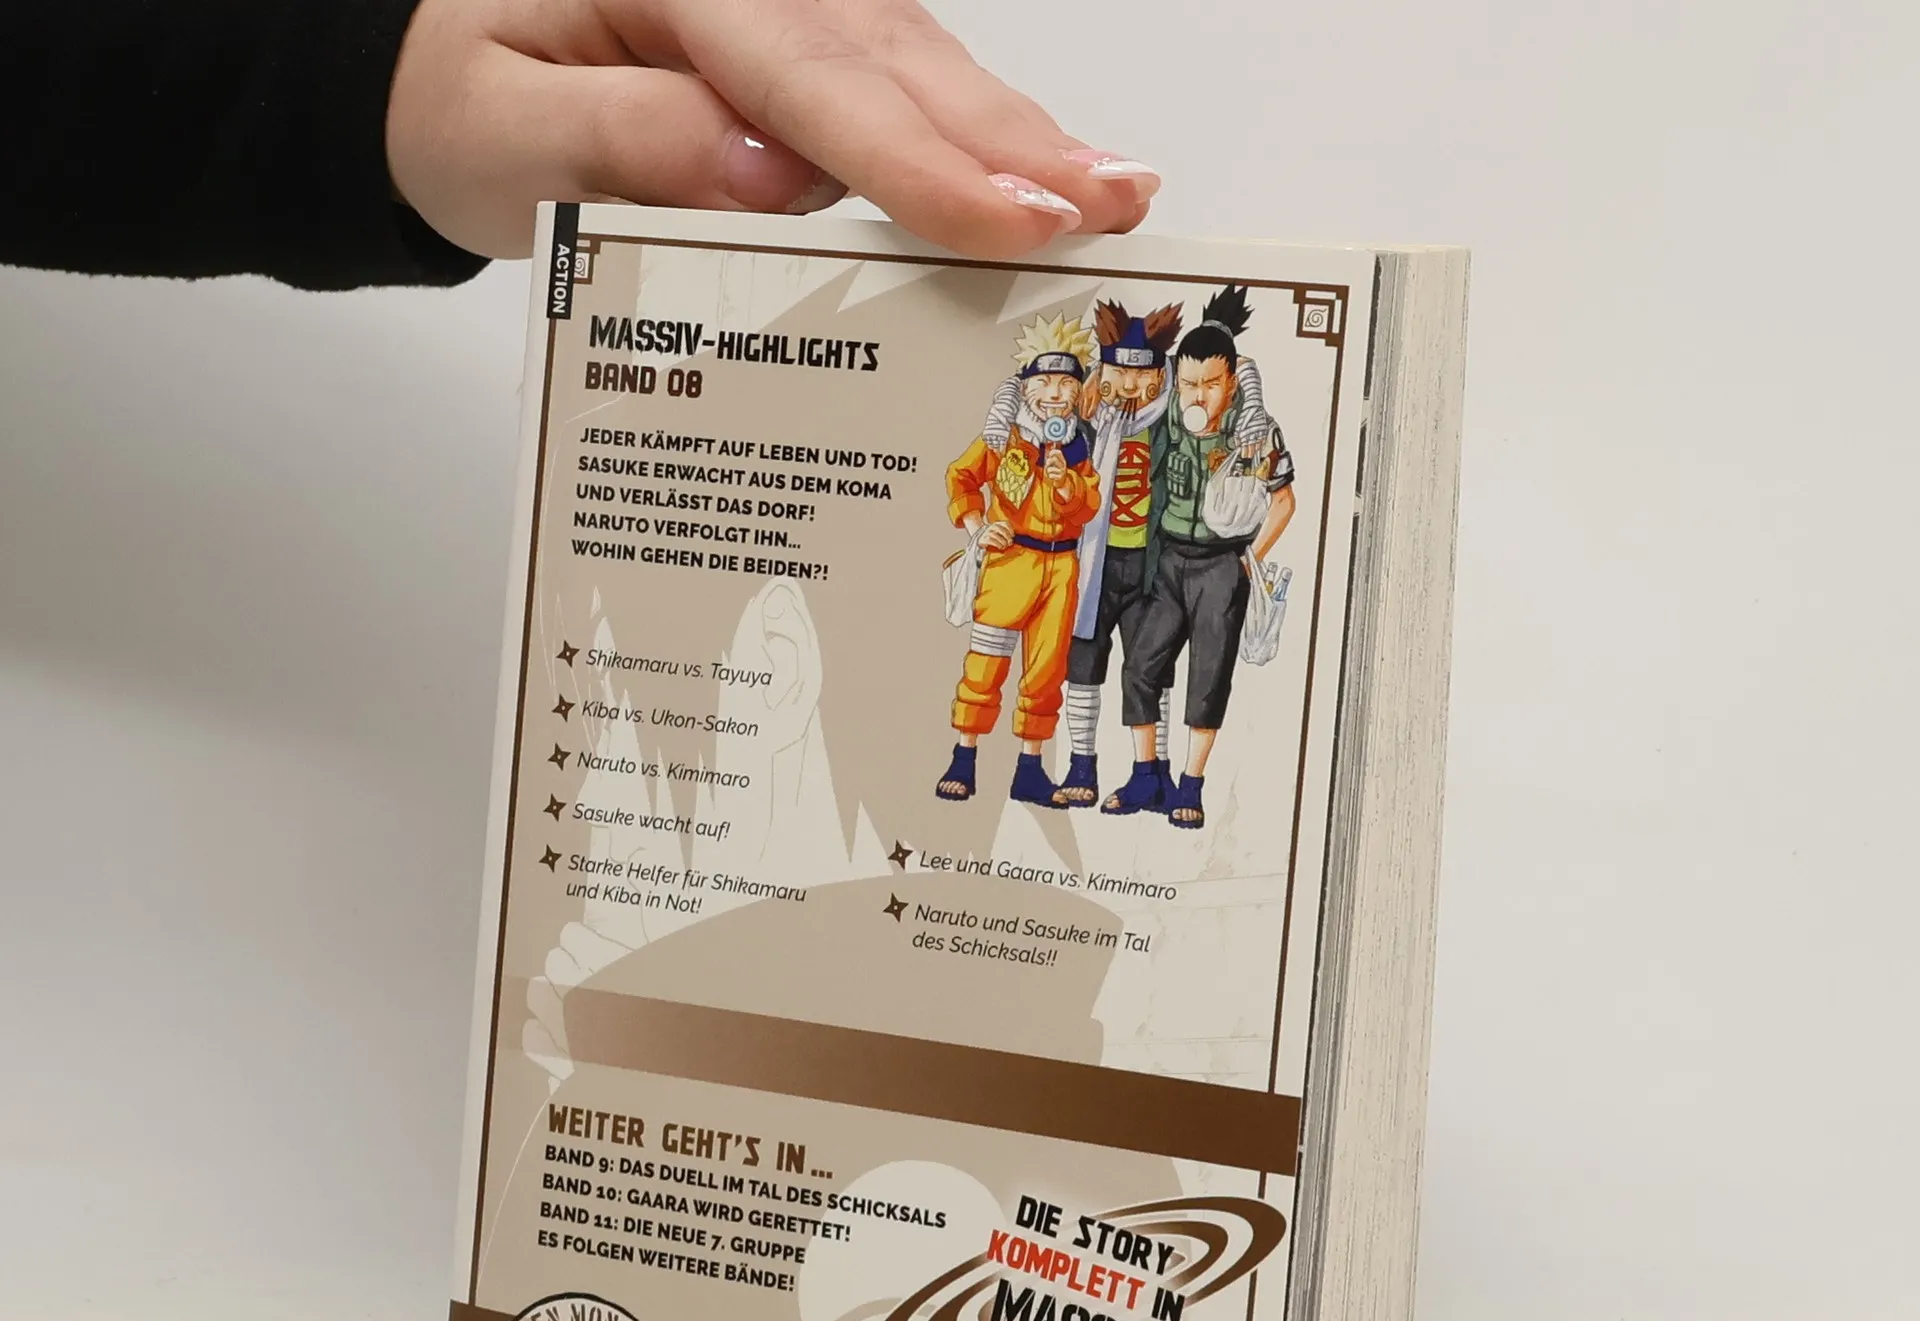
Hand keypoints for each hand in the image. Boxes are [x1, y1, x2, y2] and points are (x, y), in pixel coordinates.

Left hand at [388, 0, 1160, 259]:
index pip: (809, 78)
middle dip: (1010, 142)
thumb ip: (621, 141)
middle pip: (892, 61)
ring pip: (916, 67)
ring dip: (1016, 137)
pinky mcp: (803, 43)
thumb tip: (765, 172)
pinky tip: (1041, 173)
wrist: (443, 64)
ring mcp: (782, 6)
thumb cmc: (460, 96)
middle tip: (1114, 204)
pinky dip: (973, 133)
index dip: (918, 158)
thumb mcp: (495, 130)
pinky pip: (899, 84)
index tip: (1007, 220)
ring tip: (1110, 195)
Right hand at [980, 523, 1015, 550]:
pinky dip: (997, 544)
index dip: (1010, 529)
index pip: (1005, 523)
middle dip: (1007, 537)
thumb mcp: (999, 533)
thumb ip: (1006, 534)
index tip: (1012, 536)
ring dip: (1002, 542)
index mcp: (997, 524)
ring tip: (1004, 546)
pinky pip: (991, 540)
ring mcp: (987, 532)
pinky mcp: (984, 538)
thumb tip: (1012, 539)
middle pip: (1001, 529)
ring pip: (996, 535)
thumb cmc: (993, 537)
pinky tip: (1000, 547)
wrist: (980, 539)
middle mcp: (992, 527)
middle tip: (1010, 542)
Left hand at [1043, 445, 1067, 481]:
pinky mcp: (1060, 477)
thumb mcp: (1056, 462)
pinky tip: (1052, 476)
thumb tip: (1050, 447)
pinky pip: (1051, 475)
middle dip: (1048, 462)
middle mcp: (1063, 465)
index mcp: (1062, 460)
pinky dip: (1050, 476)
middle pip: (1054, 459)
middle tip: (1048, 464)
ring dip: (1048, 470)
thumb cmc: (1057, 471)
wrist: (1062, 481)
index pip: (1059, 452)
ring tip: (1050, 471)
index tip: (1050, 454)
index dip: (1053, 452)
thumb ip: (1053, 456)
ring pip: (1050, 469)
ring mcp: (1062, 471)